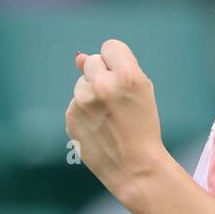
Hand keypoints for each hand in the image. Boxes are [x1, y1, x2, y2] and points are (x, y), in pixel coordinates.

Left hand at [67, 40, 168, 208]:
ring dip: (92, 94)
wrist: (135, 167)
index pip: (110, 47)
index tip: (122, 77)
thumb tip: (78, 57)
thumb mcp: (142, 92)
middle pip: (92, 61)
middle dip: (102, 75)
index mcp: (127, 76)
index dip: (117, 61)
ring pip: (81, 83)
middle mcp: (102, 85)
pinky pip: (75, 103)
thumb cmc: (143, 128)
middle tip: (115, 99)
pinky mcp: (71, 117)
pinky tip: (99, 127)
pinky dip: (84, 111)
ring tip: (108, 117)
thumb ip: (114, 69)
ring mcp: (83, 102)